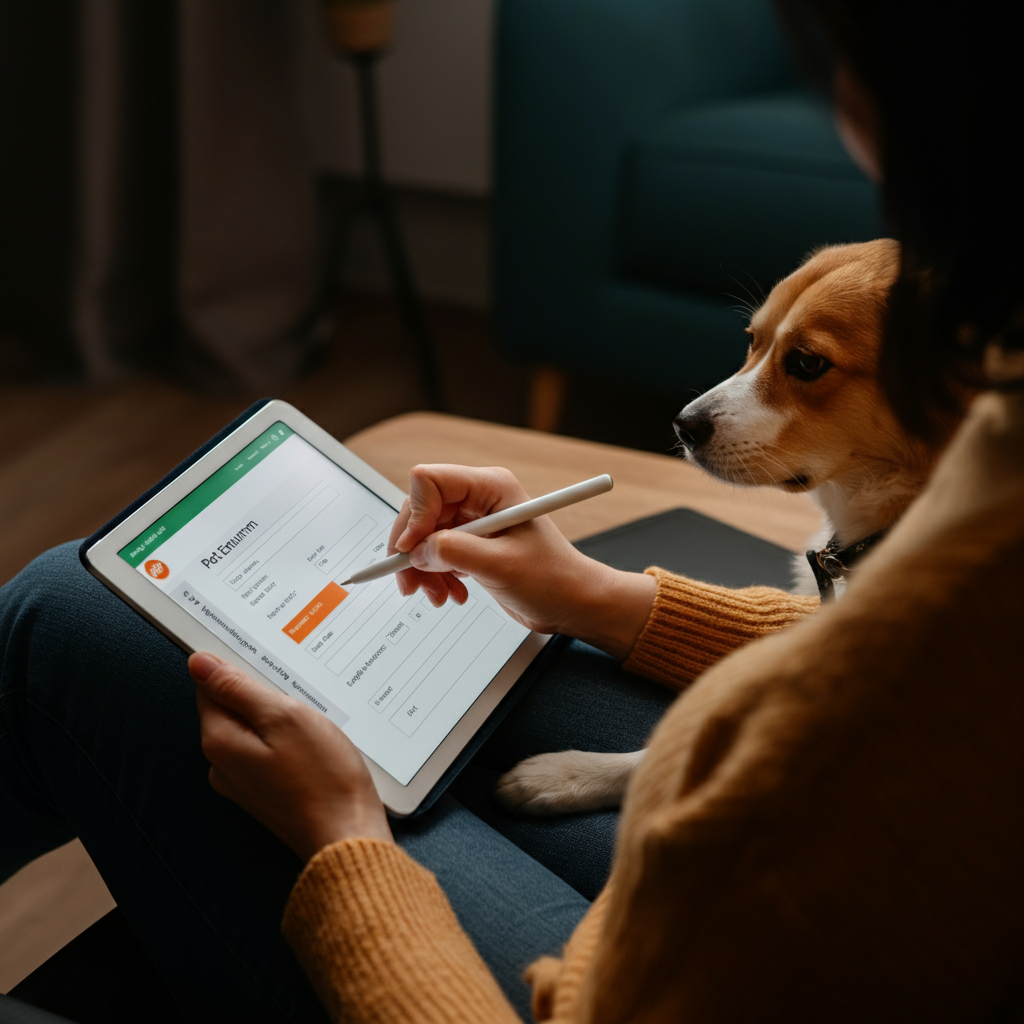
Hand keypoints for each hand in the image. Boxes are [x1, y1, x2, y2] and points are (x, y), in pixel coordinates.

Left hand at [190, 652, 391, 861]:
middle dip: (262, 692)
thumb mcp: (283, 716)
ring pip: (253, 728)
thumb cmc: (322, 776)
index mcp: (220, 740)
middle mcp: (222, 763)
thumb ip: (238, 688)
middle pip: (232, 707)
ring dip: (278, 716)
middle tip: (300, 691)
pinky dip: (287, 738)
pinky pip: (268, 749)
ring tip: (311, 718)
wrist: (347, 833)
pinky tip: (313, 741)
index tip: (270, 662)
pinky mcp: (266, 791)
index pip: (210, 685)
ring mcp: (243, 780)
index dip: (239, 667)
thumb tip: (199, 663)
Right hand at [388, 465, 654, 659]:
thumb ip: (453, 552)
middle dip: (412, 549)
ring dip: (422, 568)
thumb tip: (415, 551)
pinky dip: (435, 576)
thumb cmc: (553, 579)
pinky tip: (451, 593)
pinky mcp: (472, 545)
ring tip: (438, 596)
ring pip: (424, 536)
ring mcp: (474, 522)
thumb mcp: (500, 566)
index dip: (415, 515)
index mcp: (491, 487)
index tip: (411, 550)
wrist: (572, 603)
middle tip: (411, 582)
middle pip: (420, 510)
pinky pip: (435, 553)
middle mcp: (479, 499)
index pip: (430, 482)